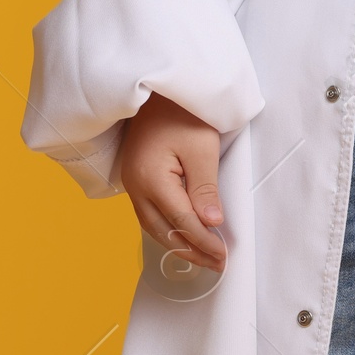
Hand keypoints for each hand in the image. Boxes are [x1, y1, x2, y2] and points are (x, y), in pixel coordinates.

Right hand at [120, 92, 225, 269]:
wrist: (156, 90)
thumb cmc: (181, 113)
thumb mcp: (201, 148)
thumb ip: (205, 188)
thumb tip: (210, 223)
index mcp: (152, 180)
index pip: (182, 222)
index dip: (204, 241)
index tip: (223, 255)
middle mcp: (135, 187)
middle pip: (163, 231)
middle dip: (191, 250)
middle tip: (216, 263)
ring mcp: (131, 184)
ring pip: (153, 227)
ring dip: (178, 243)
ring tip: (202, 256)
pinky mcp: (134, 179)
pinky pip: (148, 214)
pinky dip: (167, 229)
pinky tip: (181, 235)